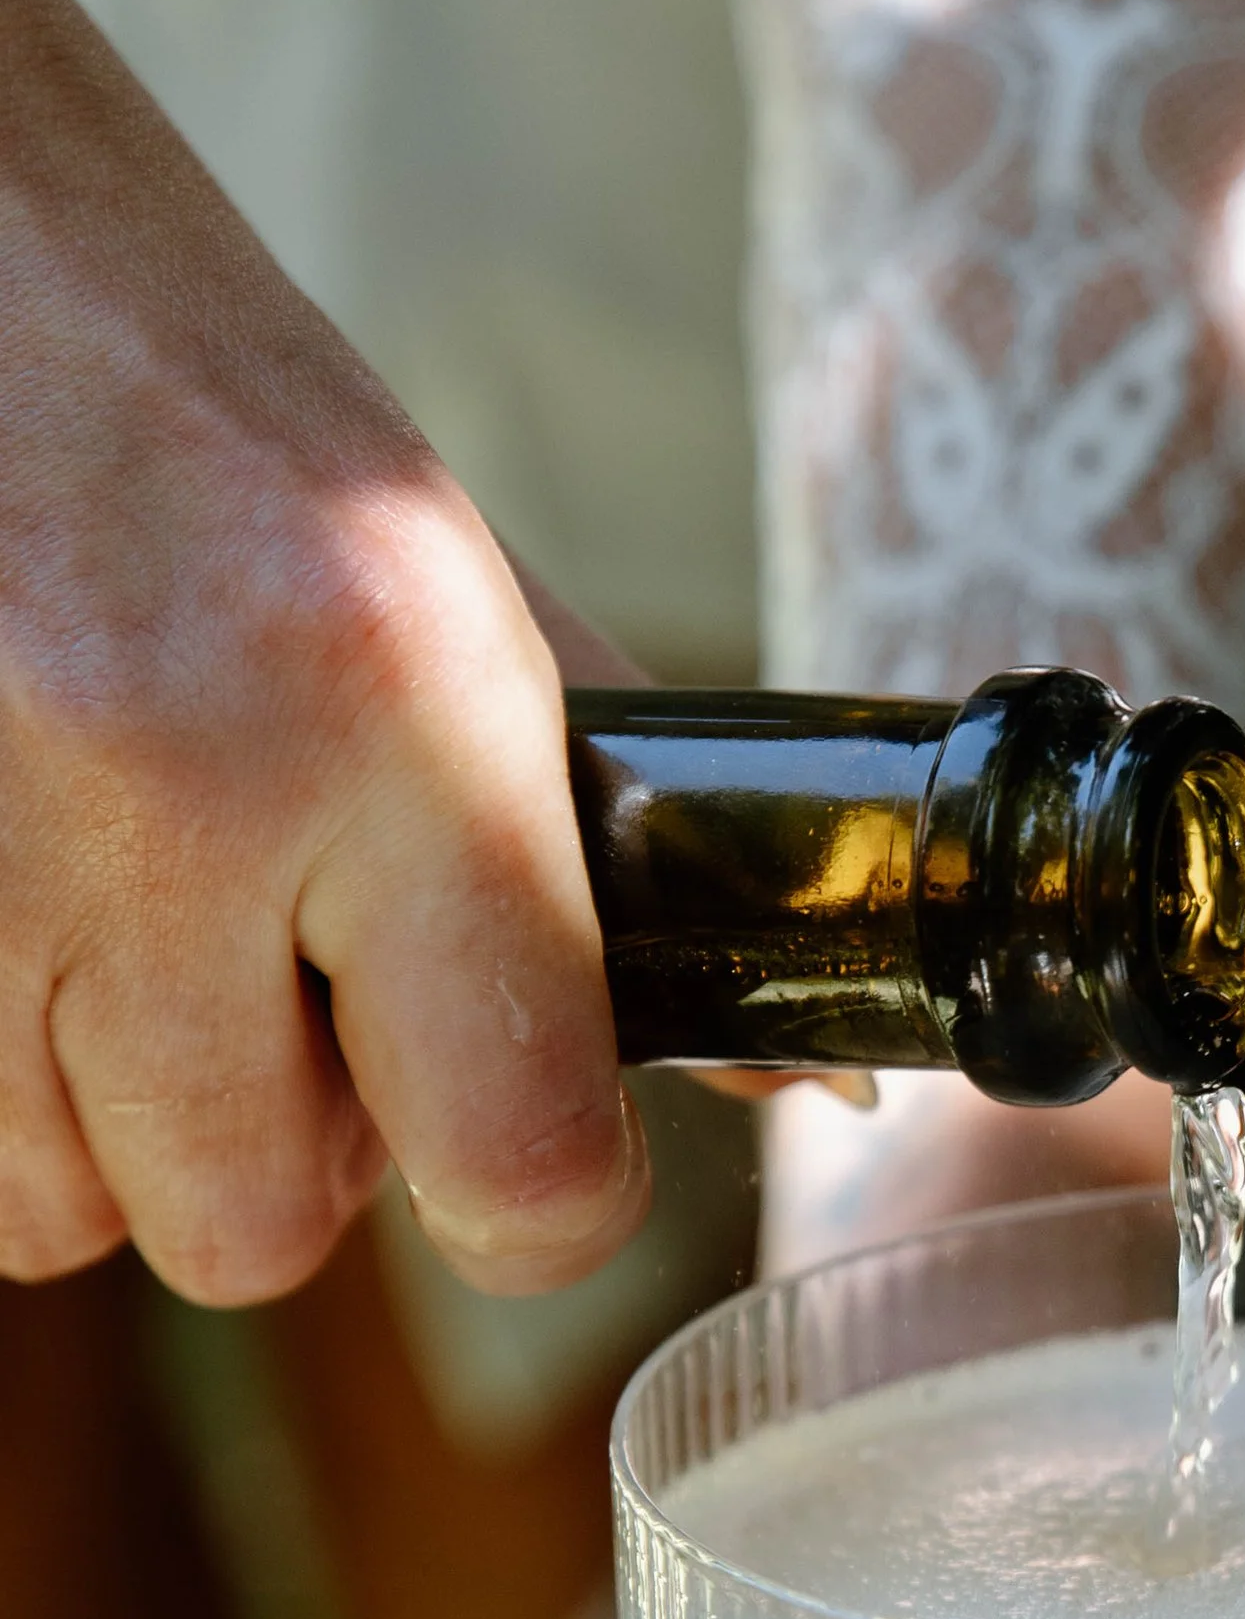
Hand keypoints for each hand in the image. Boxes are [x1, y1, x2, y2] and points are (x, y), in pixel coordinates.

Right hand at [0, 0, 647, 1305]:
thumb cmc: (189, 385)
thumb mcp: (444, 571)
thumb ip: (610, 830)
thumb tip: (795, 1062)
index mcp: (404, 703)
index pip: (518, 1156)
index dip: (530, 1201)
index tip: (513, 1156)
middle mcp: (186, 785)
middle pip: (257, 1233)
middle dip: (277, 1153)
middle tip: (274, 990)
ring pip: (59, 1213)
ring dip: (103, 1122)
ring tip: (124, 922)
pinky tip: (27, 899)